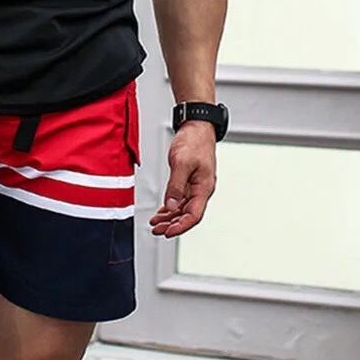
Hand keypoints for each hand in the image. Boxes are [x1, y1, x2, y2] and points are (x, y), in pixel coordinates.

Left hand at [149, 120, 216, 236]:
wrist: (197, 126)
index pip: (193, 215)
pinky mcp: (189, 179)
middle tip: (157, 231)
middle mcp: (201, 189)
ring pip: (183, 208)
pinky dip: (170, 206)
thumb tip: (172, 206)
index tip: (167, 233)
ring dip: (169, 217)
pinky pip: (180, 198)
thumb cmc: (194, 140)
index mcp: (204, 188)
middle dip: (172, 224)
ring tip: (156, 224)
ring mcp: (195, 185)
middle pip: (187, 214)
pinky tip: (162, 211)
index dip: (180, 226)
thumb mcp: (182, 163)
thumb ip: (176, 186)